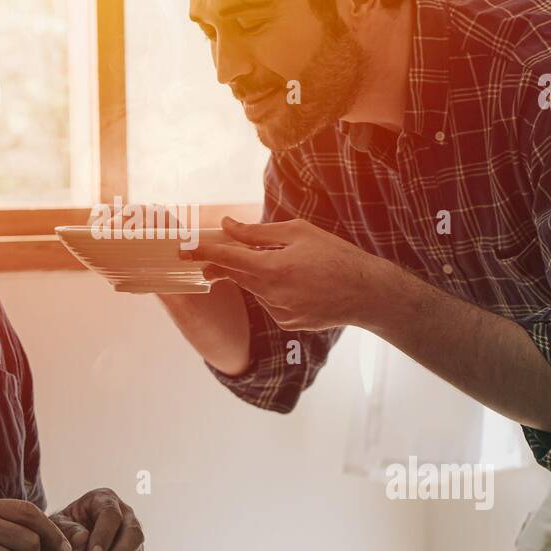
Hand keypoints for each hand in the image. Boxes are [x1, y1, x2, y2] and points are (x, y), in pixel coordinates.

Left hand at [40, 488, 143, 550]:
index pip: (111, 514)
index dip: (104, 535)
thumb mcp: (55, 528)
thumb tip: (82, 539)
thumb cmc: (61, 533)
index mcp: (103, 500)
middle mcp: (124, 515)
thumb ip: (65, 531)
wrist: (65, 549)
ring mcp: (133, 537)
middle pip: (134, 535)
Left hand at [189, 216, 396, 331]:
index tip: (183, 249)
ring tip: (293, 267)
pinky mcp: (287, 324)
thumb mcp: (298, 233)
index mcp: (273, 268)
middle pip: (236, 276)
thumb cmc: (335, 256)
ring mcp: (278, 313)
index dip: (203, 252)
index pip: (227, 259)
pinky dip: (275, 291)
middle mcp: (271, 295)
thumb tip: (228, 226)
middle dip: (224, 264)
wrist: (366, 293)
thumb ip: (258, 233)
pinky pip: (270, 303)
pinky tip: (300, 285)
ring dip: (260, 276)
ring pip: (255, 289)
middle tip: (208, 255)